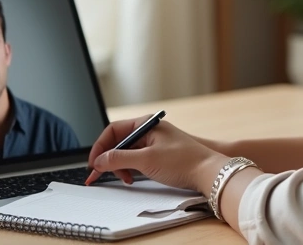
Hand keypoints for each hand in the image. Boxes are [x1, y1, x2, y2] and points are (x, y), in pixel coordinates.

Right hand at [85, 115, 226, 191]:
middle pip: (119, 142)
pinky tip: (133, 178)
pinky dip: (131, 169)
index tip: (93, 164)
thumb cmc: (184, 161)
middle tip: (100, 175)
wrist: (209, 172)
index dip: (100, 147)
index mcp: (146, 123)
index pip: (113, 130)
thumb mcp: (146, 160)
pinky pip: (137, 159)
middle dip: (109, 159)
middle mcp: (149, 130)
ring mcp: (155, 142)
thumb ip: (119, 159)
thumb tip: (99, 161)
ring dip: (120, 166)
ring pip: (127, 153)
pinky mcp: (159, 154)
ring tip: (125, 179)